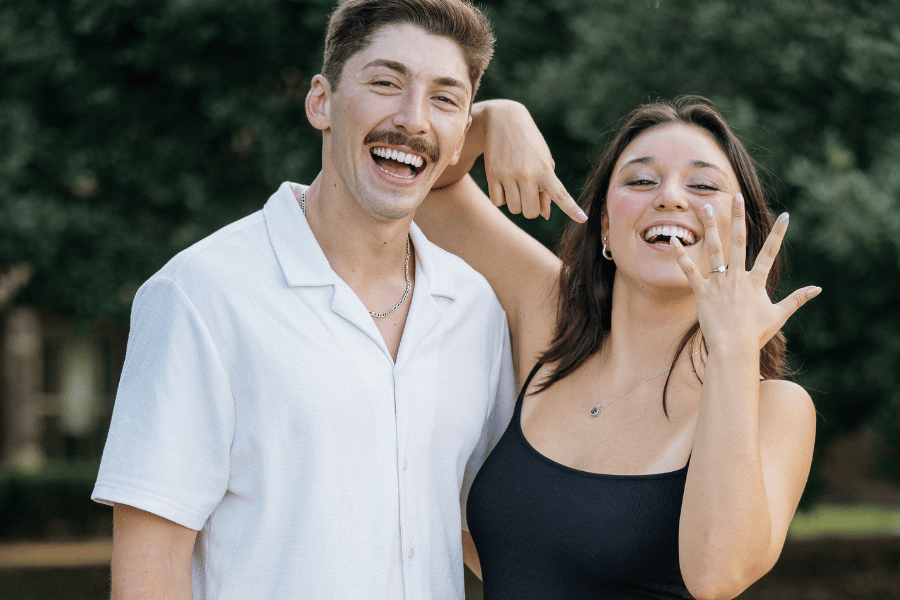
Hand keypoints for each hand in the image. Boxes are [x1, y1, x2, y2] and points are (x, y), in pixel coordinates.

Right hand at [479, 101, 586, 221]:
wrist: (504, 120)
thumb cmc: (530, 144)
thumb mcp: (544, 161)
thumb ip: (547, 189)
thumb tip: (545, 215)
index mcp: (545, 170)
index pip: (561, 194)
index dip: (572, 209)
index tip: (583, 219)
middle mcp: (527, 174)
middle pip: (531, 213)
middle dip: (531, 208)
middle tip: (529, 193)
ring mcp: (508, 175)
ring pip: (514, 209)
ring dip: (516, 203)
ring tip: (515, 185)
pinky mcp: (492, 174)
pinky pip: (498, 202)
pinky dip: (501, 198)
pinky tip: (503, 184)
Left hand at [670, 194, 820, 352]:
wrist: (733, 350)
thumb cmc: (755, 334)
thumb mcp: (778, 315)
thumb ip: (797, 299)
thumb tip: (818, 289)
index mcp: (755, 282)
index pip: (770, 253)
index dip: (778, 235)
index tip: (786, 215)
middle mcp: (737, 278)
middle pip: (738, 242)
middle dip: (737, 218)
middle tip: (736, 197)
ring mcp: (718, 284)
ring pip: (714, 250)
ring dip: (710, 227)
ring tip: (705, 206)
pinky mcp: (702, 293)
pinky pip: (689, 271)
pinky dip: (681, 256)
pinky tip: (673, 240)